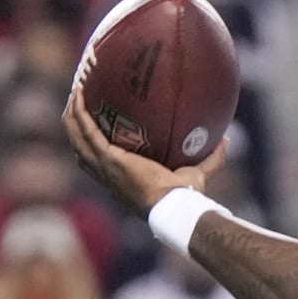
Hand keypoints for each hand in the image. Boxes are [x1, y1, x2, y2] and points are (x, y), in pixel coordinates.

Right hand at [61, 83, 226, 214]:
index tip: (90, 125)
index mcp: (120, 179)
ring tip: (75, 92)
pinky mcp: (109, 157)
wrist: (176, 206)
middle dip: (75, 123)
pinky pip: (87, 130)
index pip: (96, 162)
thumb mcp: (197, 174)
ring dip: (72, 113)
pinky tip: (79, 94)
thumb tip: (225, 140)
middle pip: (80, 147)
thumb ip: (211, 158)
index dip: (89, 144)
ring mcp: (104, 166)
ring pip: (77, 136)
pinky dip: (80, 112)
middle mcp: (106, 174)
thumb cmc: (186, 197)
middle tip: (78, 101)